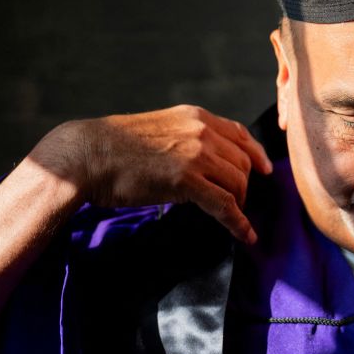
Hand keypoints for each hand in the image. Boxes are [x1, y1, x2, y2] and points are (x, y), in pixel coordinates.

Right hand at [34, 104, 272, 242]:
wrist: (87, 154)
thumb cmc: (115, 148)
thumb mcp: (159, 130)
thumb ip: (185, 139)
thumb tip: (201, 161)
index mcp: (195, 116)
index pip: (240, 134)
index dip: (256, 154)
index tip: (266, 169)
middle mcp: (201, 131)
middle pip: (243, 162)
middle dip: (243, 186)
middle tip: (236, 203)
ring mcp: (196, 154)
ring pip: (237, 183)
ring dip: (238, 204)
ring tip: (232, 217)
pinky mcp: (187, 181)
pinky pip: (226, 205)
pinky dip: (239, 223)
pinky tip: (246, 236)